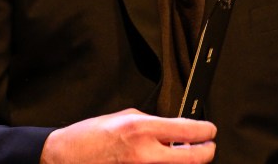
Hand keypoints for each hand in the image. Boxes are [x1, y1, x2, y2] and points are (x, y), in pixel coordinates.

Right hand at [39, 108, 216, 163]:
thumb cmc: (91, 136)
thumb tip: (176, 129)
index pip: (189, 131)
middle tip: (208, 147)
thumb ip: (154, 123)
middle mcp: (145, 154)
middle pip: (193, 159)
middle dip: (206, 152)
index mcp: (142, 130)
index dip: (206, 131)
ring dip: (187, 162)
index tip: (210, 131)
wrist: (67, 158)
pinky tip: (165, 161)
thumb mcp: (126, 118)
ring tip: (185, 154)